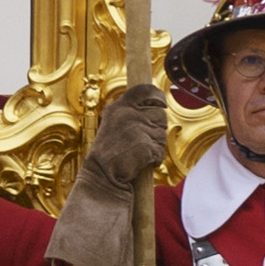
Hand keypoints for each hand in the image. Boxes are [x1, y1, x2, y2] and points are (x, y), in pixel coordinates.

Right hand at [78, 80, 171, 198]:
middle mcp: (128, 114)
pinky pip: (160, 151)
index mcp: (119, 107)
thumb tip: (154, 104)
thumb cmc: (108, 152)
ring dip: (156, 145)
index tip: (161, 102)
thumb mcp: (112, 123)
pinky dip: (155, 159)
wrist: (101, 175)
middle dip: (157, 128)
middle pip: (160, 114)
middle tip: (143, 140)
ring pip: (162, 134)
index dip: (157, 95)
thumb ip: (128, 112)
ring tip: (139, 152)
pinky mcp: (145, 146)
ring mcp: (138, 130)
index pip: (144, 90)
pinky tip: (141, 162)